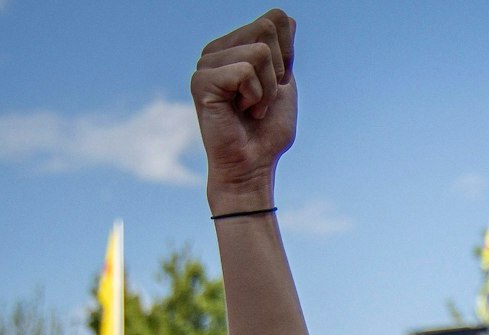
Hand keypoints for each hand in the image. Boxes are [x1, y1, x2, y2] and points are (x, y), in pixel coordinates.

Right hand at [191, 10, 296, 211]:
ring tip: (251, 109)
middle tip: (261, 99)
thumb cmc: (267, 131)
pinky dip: (255, 96)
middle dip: (277, 71)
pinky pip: (245, 72)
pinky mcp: (201, 80)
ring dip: (267, 89)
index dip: (287, 55)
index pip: (276, 19)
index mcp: (234, 47)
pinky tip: (240, 112)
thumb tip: (284, 16)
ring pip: (259, 53)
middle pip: (267, 29)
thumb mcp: (283, 84)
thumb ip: (283, 51)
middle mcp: (216, 50)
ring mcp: (205, 64)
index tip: (274, 85)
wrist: (254, 164)